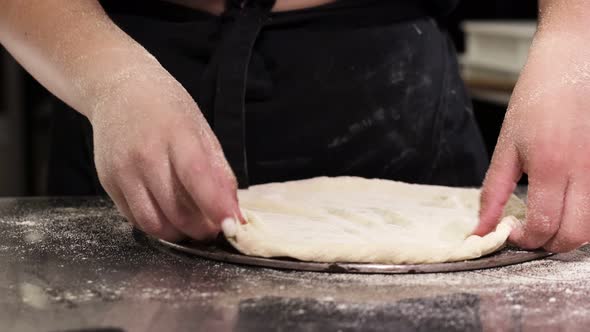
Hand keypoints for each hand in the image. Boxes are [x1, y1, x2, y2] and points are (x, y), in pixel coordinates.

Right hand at [90, 67, 241, 240]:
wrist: (119, 90)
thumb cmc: (167, 110)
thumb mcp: (201, 130)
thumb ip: (219, 172)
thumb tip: (234, 211)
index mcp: (175, 135)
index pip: (197, 177)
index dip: (215, 207)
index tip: (232, 225)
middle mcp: (145, 154)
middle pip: (176, 210)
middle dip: (201, 229)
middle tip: (213, 229)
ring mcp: (122, 170)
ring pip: (153, 223)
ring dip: (178, 234)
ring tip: (192, 226)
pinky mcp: (107, 182)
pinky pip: (134, 218)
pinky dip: (156, 225)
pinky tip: (168, 215)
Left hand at [476, 27, 589, 251]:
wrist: (574, 61)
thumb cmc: (537, 97)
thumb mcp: (507, 145)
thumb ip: (492, 192)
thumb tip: (480, 229)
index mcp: (551, 164)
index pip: (545, 225)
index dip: (526, 239)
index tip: (513, 232)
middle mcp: (586, 170)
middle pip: (575, 235)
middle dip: (549, 243)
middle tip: (531, 232)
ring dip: (570, 233)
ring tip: (549, 218)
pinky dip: (586, 217)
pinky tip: (569, 204)